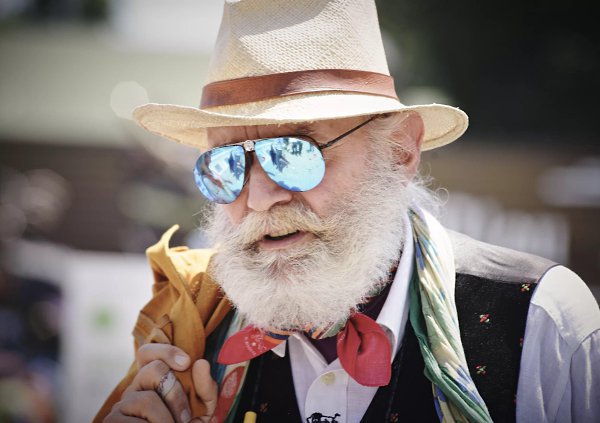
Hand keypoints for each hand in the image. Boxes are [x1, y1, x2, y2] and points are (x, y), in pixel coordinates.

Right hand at [103, 344, 217, 422]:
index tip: (186, 362)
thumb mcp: (203, 408)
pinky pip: (138, 422)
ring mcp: (122, 405)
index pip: (147, 353)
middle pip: (152, 371)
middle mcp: (135, 388)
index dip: (166, 351)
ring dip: (168, 419)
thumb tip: (201, 363)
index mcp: (152, 379)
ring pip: (148, 400)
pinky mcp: (113, 421)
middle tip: (185, 416)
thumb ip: (205, 388)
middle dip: (175, 393)